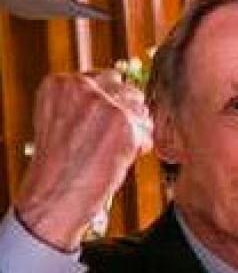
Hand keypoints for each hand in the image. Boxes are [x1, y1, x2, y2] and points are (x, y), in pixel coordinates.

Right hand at [14, 70, 151, 250]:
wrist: (55, 194)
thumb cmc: (59, 164)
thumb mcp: (59, 119)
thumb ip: (83, 101)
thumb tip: (121, 89)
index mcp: (61, 83)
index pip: (105, 78)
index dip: (112, 103)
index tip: (106, 123)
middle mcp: (82, 88)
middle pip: (128, 90)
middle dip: (128, 114)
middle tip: (114, 140)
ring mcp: (104, 105)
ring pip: (142, 110)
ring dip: (136, 131)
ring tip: (113, 151)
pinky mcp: (125, 125)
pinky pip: (147, 134)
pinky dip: (139, 150)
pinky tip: (118, 160)